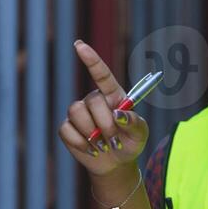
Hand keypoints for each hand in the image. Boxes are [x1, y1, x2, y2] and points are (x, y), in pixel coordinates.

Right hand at [57, 40, 149, 176]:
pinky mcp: (67, 128)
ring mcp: (79, 113)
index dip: (91, 58)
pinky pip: (67, 130)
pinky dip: (80, 143)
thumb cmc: (130, 143)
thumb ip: (134, 122)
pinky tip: (90, 149)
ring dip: (92, 133)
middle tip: (114, 140)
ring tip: (102, 145)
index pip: (102, 73)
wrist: (115, 164)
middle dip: (105, 124)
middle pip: (92, 100)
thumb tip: (118, 115)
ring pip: (76, 112)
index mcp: (113, 95)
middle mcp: (94, 100)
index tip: (79, 45)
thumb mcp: (140, 134)